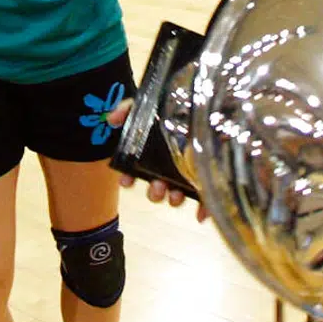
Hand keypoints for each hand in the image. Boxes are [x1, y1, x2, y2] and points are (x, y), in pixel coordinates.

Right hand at [107, 99, 209, 221]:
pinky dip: (202, 210)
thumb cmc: (178, 108)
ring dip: (173, 200)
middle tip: (157, 187)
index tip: (125, 181)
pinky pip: (205, 199)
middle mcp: (170, 168)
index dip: (128, 179)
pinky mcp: (210, 179)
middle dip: (154, 192)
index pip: (136, 172)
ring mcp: (189, 175)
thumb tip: (111, 118)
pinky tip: (199, 216)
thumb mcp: (151, 105)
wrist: (211, 105)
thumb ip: (129, 109)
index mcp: (154, 155)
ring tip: (175, 195)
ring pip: (178, 195)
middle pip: (158, 188)